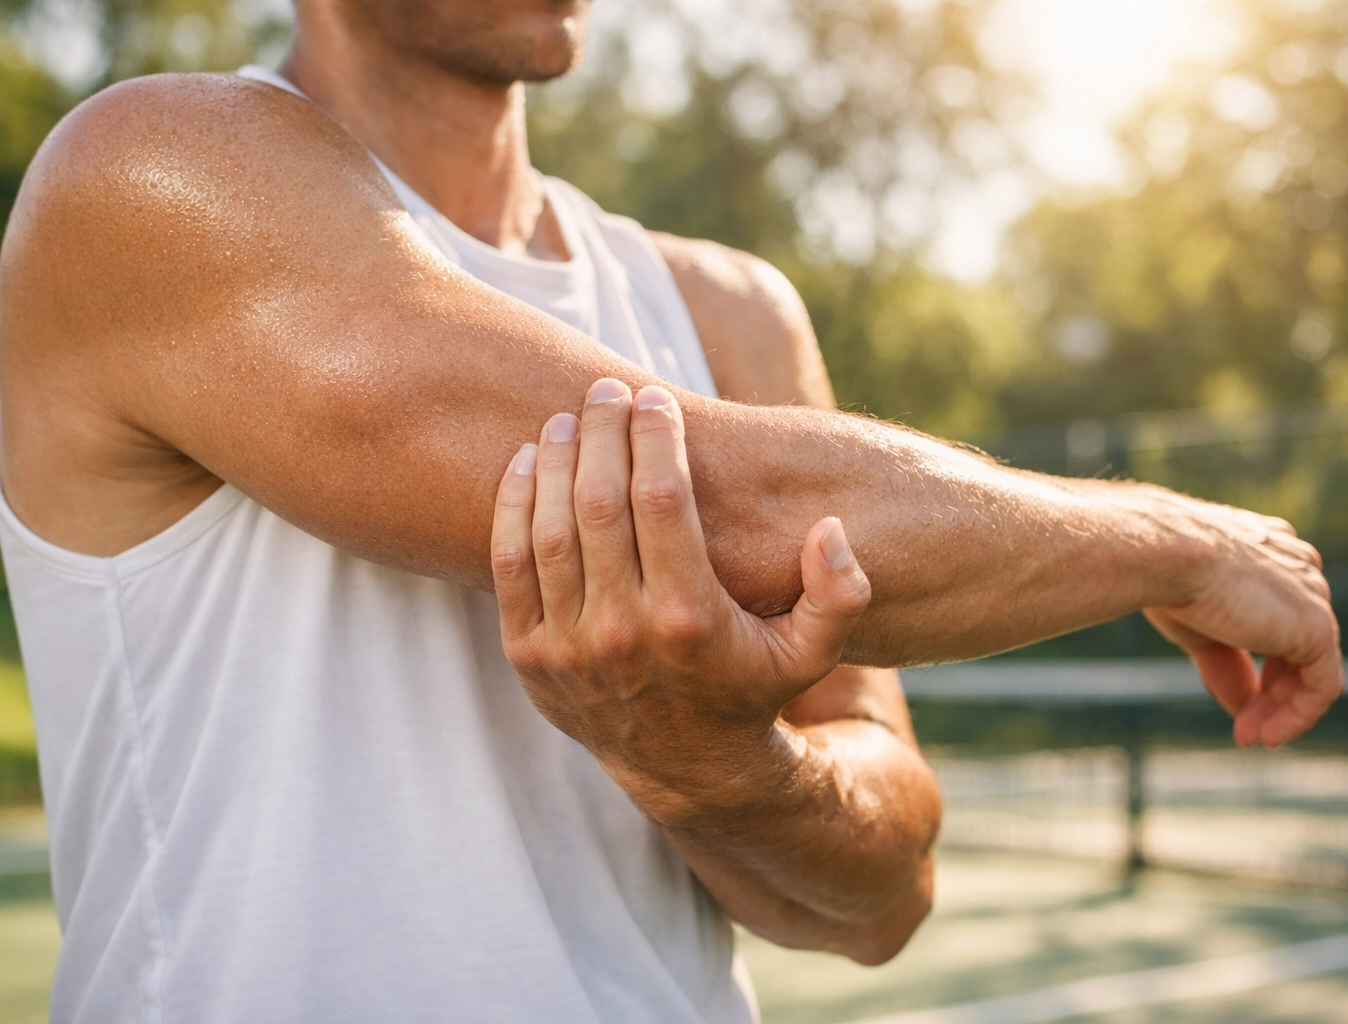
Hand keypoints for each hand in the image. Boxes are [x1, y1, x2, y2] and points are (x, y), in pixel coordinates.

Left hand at [490, 378, 872, 826]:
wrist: (686, 768)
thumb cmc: (752, 688)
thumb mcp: (812, 651)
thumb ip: (838, 593)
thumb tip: (830, 530)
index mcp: (689, 618)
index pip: (661, 500)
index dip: (655, 439)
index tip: (654, 398)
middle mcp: (624, 632)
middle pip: (598, 502)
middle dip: (601, 434)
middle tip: (605, 392)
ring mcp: (568, 647)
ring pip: (549, 528)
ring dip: (554, 461)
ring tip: (566, 420)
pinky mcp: (528, 657)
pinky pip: (509, 565)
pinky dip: (513, 506)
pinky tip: (527, 464)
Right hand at [1135, 487, 1341, 748]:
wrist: (1166, 554)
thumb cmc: (1166, 576)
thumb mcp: (1197, 627)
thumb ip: (1227, 663)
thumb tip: (1243, 706)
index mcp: (1269, 552)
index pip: (1276, 617)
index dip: (1259, 662)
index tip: (1235, 697)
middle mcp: (1298, 568)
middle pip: (1296, 643)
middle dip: (1271, 691)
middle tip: (1243, 730)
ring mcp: (1313, 595)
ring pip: (1311, 665)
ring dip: (1280, 708)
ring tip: (1250, 737)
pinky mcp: (1317, 626)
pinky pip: (1323, 684)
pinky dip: (1298, 714)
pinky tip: (1267, 736)